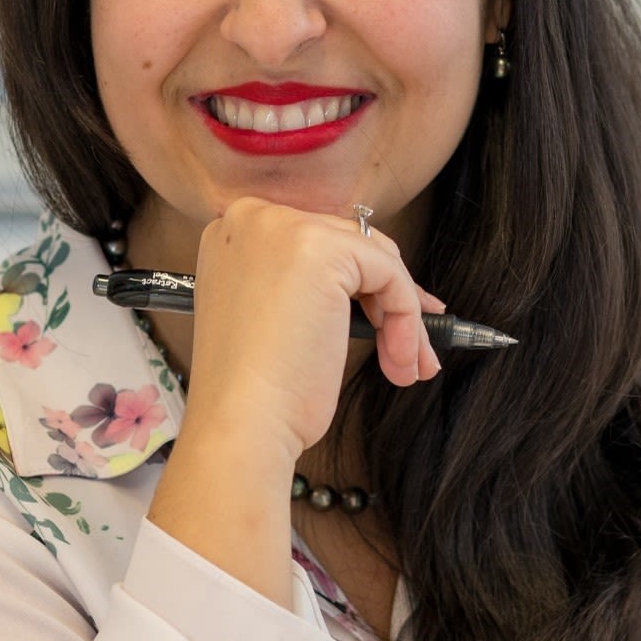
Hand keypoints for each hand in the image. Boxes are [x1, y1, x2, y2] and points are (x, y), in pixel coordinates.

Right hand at [171, 197, 443, 463]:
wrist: (241, 420)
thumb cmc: (252, 388)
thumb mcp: (269, 316)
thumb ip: (299, 284)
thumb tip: (367, 281)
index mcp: (231, 236)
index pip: (314, 240)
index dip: (356, 280)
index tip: (383, 315)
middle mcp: (251, 220)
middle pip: (348, 243)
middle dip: (387, 296)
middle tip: (409, 343)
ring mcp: (283, 229)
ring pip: (374, 258)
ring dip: (401, 315)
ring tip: (405, 363)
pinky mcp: (321, 249)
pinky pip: (389, 274)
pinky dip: (405, 318)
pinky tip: (398, 359)